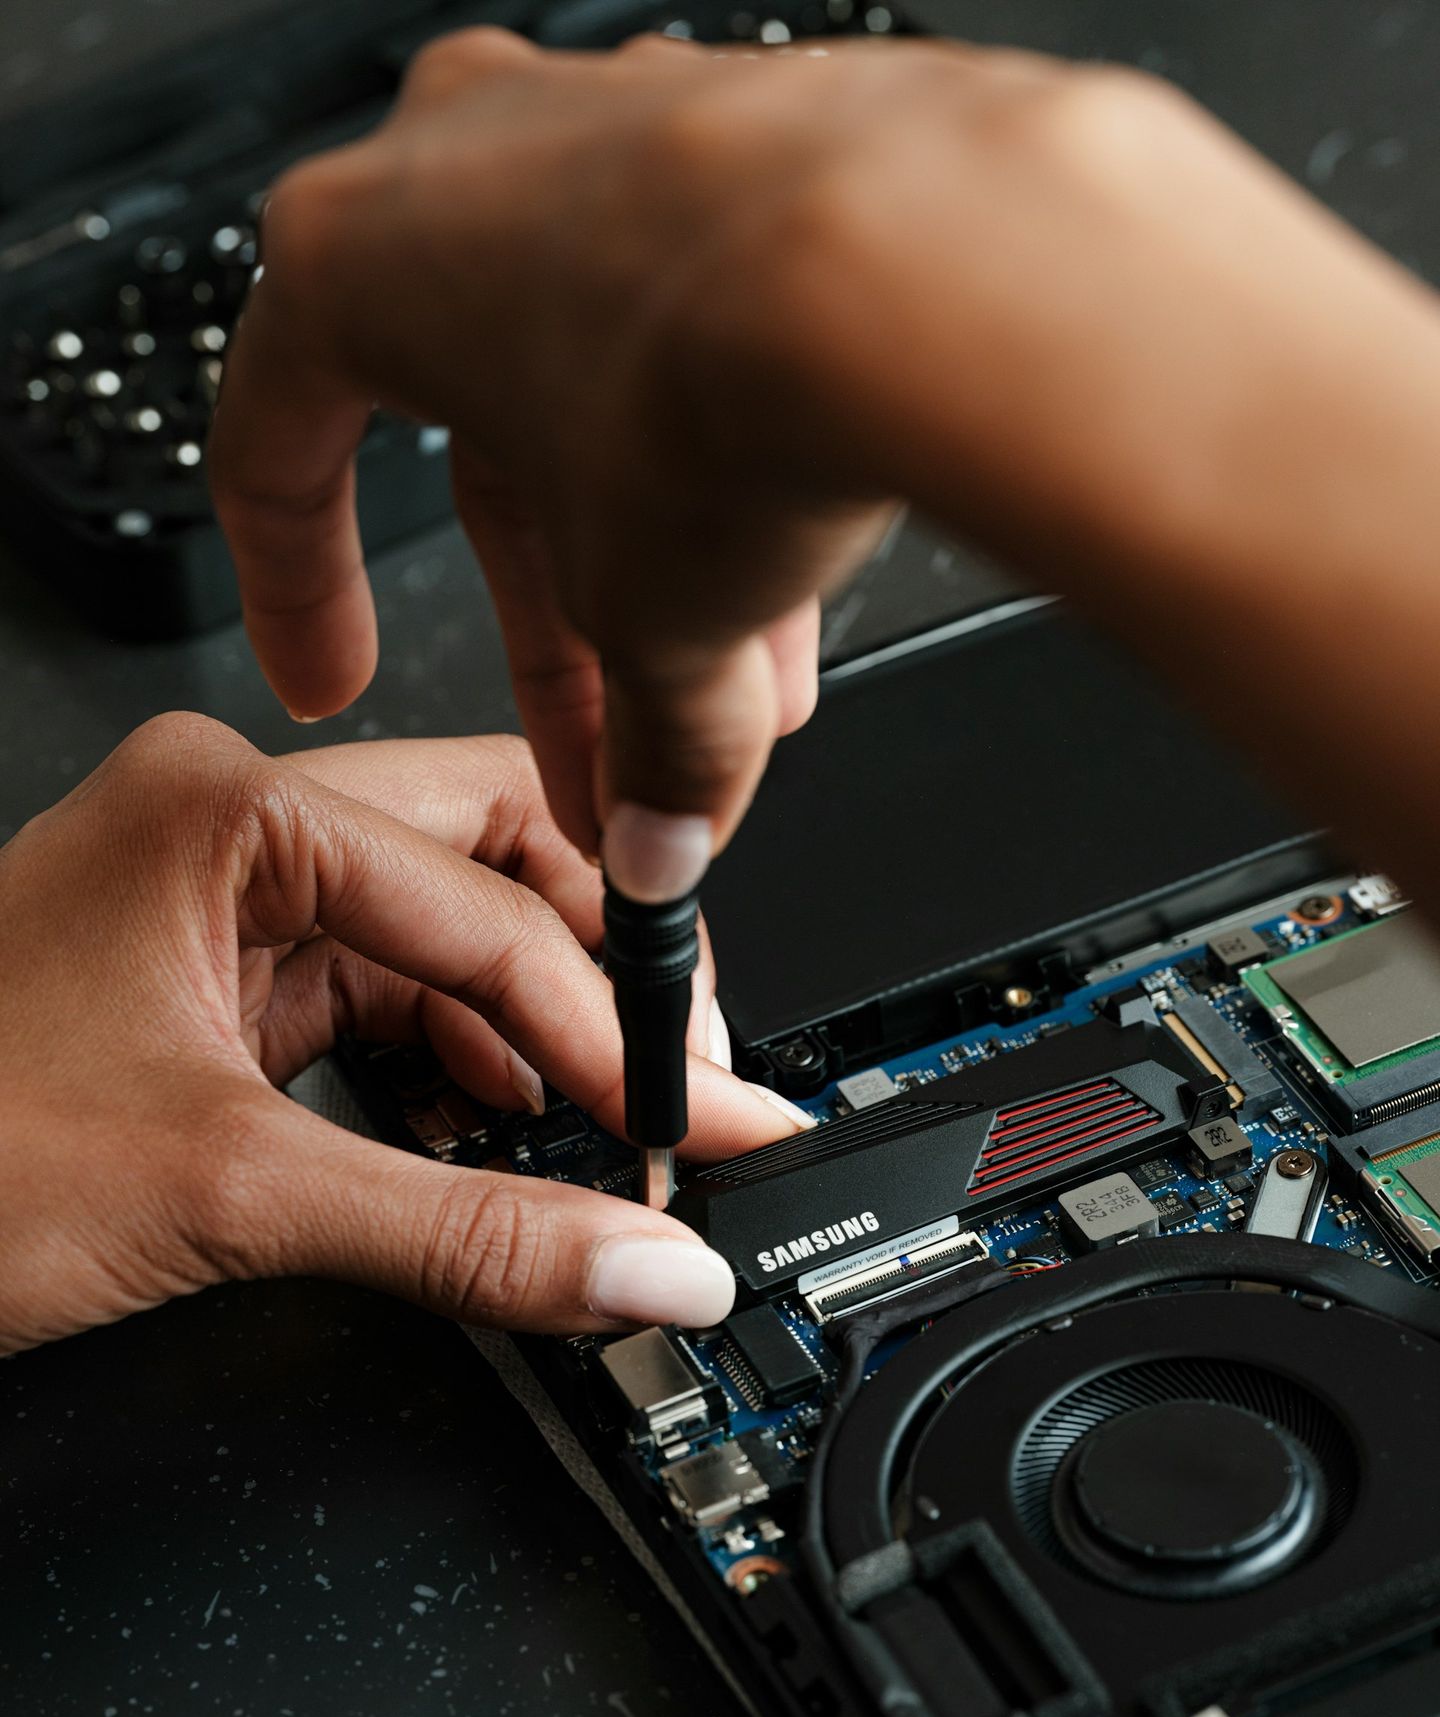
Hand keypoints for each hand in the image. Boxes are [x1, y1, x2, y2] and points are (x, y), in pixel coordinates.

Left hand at [0, 716, 804, 1352]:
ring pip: (452, 930)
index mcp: (233, 807)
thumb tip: (638, 1263)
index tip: (703, 1120)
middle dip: (596, 981)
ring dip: (535, 1033)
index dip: (618, 1031)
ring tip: (601, 1126)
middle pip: (499, 859)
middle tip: (675, 1087)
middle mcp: (240, 826)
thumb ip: (467, 1234)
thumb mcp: (230, 1192)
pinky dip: (462, 1066)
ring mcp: (232, 900)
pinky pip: (393, 996)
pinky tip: (499, 1129)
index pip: (495, 906)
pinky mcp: (227, 981)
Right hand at [211, 31, 1439, 912]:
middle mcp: (478, 161)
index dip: (297, 593)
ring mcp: (624, 137)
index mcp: (360, 255)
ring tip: (735, 697)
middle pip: (492, 454)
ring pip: (617, 398)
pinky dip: (743, 458)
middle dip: (564, 631)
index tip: (334, 667)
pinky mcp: (760, 140)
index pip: (277, 451)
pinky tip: (796, 579)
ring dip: (671, 563)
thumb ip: (640, 752)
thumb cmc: (728, 371)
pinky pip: (718, 334)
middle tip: (601, 746)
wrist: (936, 261)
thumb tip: (656, 836)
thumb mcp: (644, 622)